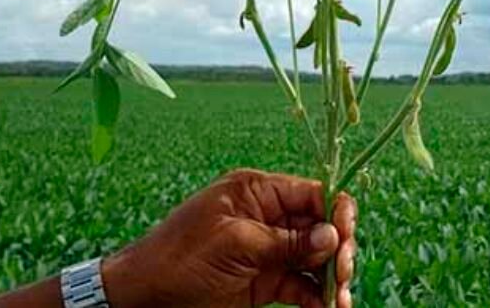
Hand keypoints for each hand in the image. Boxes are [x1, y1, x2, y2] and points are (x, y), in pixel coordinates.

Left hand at [103, 169, 356, 307]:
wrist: (143, 296)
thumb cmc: (180, 258)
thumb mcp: (235, 243)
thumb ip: (286, 241)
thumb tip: (332, 236)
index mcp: (258, 192)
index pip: (312, 193)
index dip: (336, 213)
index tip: (346, 238)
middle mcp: (268, 218)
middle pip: (321, 227)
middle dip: (339, 250)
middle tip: (342, 275)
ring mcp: (269, 251)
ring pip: (316, 259)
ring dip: (333, 278)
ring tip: (340, 301)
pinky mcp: (266, 281)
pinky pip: (302, 285)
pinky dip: (317, 297)